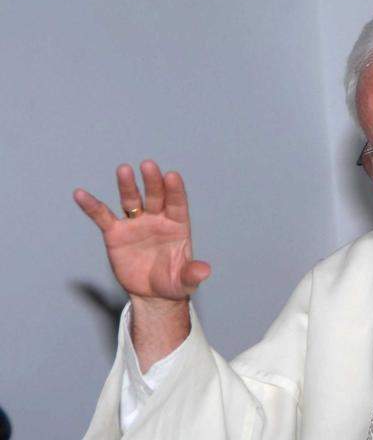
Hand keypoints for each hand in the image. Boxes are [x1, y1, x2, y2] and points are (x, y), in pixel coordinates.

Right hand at [74, 160, 210, 304]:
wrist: (152, 294)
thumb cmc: (173, 282)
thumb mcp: (185, 282)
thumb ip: (192, 274)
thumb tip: (204, 271)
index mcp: (177, 225)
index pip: (177, 204)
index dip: (175, 190)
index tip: (172, 176)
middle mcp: (156, 219)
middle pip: (155, 196)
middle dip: (152, 181)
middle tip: (148, 165)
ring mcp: (135, 224)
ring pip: (131, 200)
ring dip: (127, 185)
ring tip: (124, 169)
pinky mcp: (116, 234)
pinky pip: (102, 217)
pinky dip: (92, 206)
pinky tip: (81, 194)